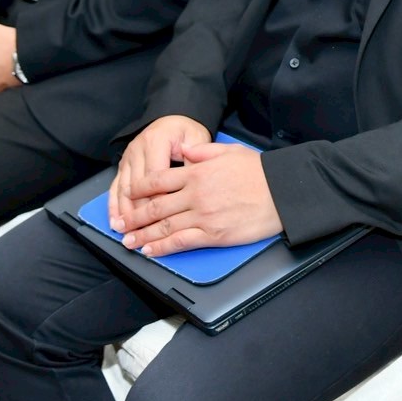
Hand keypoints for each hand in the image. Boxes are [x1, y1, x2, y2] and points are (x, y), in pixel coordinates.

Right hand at [108, 115, 213, 232]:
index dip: (161, 200)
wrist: (172, 118)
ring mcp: (127, 159)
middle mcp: (137, 150)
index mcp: (155, 142)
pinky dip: (114, 205)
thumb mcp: (196, 138)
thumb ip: (195, 159)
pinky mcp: (122, 165)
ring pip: (123, 190)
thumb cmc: (185, 131)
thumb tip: (194, 181)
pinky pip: (114, 187)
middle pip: (137, 188)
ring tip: (128, 233)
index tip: (168, 220)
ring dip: (125, 214)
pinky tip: (115, 221)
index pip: (156, 177)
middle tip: (145, 235)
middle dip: (141, 214)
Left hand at [113, 139, 284, 255]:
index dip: (139, 188)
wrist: (282, 192)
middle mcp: (195, 194)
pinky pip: (181, 242)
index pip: (158, 180)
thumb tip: (183, 149)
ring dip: (142, 235)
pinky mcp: (213, 235)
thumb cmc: (259, 171)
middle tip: (120, 224)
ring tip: (128, 241)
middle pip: (155, 206)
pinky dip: (162, 248)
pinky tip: (151, 251)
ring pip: (164, 227)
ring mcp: (203, 216)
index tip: (128, 194)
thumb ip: (202, 151)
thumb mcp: (229, 151)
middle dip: (134, 217)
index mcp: (197, 172)